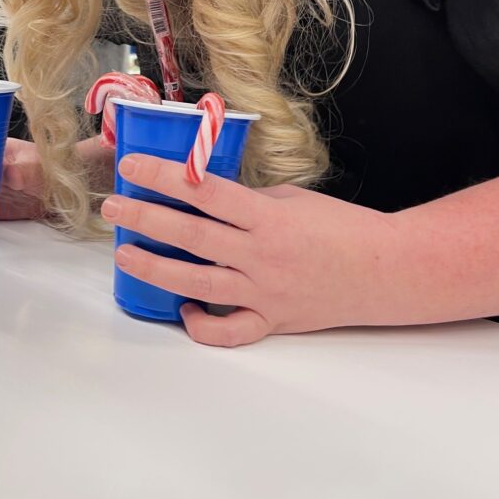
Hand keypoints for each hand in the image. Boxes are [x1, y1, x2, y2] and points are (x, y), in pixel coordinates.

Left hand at [100, 154, 401, 346]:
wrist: (385, 271)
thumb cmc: (343, 229)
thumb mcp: (294, 200)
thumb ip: (249, 203)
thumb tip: (208, 200)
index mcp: (267, 218)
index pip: (204, 191)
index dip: (164, 177)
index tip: (132, 167)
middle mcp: (260, 255)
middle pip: (191, 235)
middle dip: (146, 218)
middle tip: (113, 207)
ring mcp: (263, 292)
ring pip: (197, 282)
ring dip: (155, 268)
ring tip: (124, 254)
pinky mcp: (271, 320)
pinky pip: (228, 331)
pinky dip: (201, 325)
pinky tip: (182, 309)